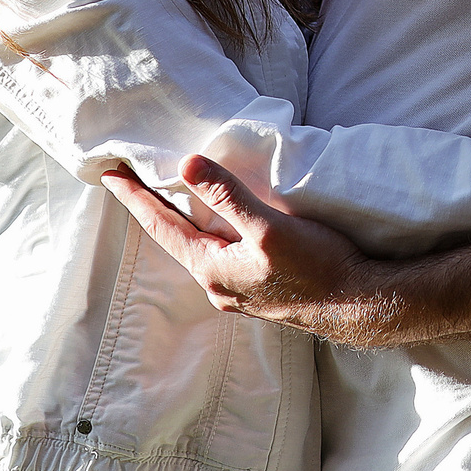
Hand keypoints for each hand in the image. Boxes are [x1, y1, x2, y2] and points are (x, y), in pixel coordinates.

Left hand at [102, 157, 395, 344]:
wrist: (359, 305)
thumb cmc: (318, 267)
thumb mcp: (269, 226)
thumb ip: (228, 196)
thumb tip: (188, 165)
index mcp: (212, 268)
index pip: (162, 225)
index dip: (136, 197)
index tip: (110, 174)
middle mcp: (218, 285)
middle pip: (176, 238)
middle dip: (156, 208)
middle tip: (134, 180)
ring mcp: (238, 292)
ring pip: (201, 248)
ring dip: (185, 221)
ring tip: (171, 196)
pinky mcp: (260, 291)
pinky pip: (223, 256)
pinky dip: (212, 234)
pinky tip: (220, 226)